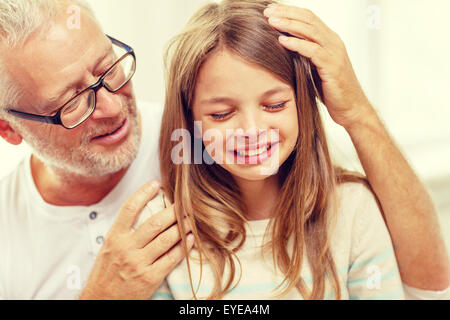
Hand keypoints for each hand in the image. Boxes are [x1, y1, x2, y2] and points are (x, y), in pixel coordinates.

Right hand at [79, 181, 193, 299]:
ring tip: (192, 219)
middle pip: (154, 223)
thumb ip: (124, 232)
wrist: (101, 301)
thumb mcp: (109, 248)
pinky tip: (191, 240)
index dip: (143, 193)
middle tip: (185, 202)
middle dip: (173, 210)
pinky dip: (184, 247)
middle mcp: (126, 248)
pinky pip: (171, 258)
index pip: (129, 209)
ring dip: (182, 227)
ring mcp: (138, 263)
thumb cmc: (106, 274)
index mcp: (114, 238)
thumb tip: (144, 211)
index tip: (156, 183)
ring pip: (166, 239)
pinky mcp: (150, 278)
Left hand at [264, 4, 375, 129]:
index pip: (309, 18)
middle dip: (287, 13)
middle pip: (308, 19)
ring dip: (289, 25)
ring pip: (310, 31)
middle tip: (268, 12)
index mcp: (329, 40)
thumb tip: (284, 48)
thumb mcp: (315, 68)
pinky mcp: (332, 66)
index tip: (271, 10)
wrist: (351, 108)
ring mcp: (334, 53)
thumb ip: (305, 55)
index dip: (290, 12)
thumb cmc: (332, 91)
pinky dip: (296, 44)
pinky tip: (282, 41)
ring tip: (272, 22)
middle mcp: (333, 42)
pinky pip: (313, 51)